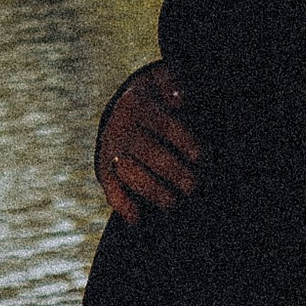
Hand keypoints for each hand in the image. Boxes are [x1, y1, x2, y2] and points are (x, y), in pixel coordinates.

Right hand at [97, 60, 201, 227]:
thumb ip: (174, 86)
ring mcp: (111, 149)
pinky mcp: (105, 170)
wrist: (126, 113)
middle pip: (146, 150)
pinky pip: (110, 188)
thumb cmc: (159, 101)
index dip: (182, 140)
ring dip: (151, 189)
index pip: (163, 123)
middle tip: (193, 186)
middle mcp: (121, 126)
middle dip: (171, 170)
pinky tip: (137, 219)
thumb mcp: (165, 86)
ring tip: (173, 203)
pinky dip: (121, 204)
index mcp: (139, 103)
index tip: (201, 156)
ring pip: (128, 171)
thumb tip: (180, 95)